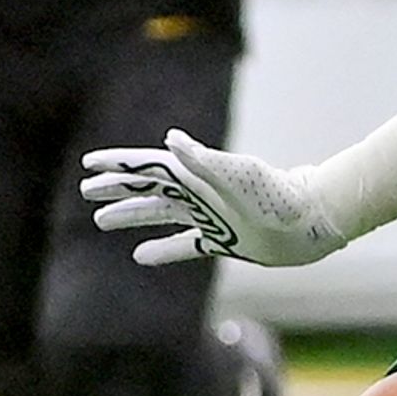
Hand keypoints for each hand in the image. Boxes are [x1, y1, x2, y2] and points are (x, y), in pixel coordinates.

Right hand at [79, 132, 352, 267]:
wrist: (311, 221)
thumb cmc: (276, 194)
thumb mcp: (239, 173)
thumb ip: (203, 159)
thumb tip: (170, 139)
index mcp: (199, 173)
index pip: (150, 166)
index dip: (119, 165)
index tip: (88, 163)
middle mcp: (201, 192)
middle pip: (149, 188)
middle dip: (117, 188)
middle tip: (86, 190)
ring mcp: (211, 216)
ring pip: (160, 214)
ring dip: (131, 215)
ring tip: (100, 221)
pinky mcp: (224, 240)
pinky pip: (184, 245)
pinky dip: (162, 250)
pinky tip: (140, 256)